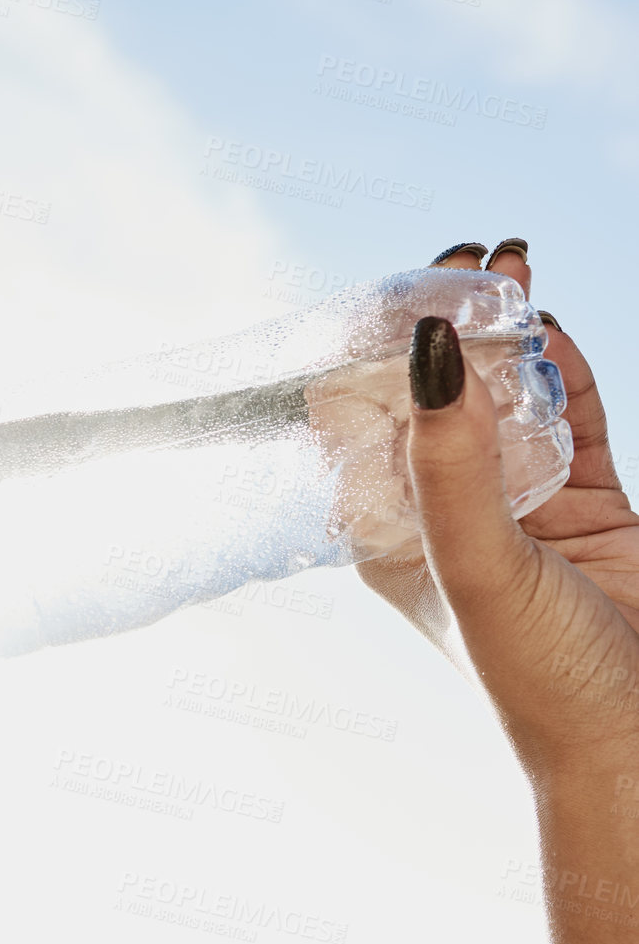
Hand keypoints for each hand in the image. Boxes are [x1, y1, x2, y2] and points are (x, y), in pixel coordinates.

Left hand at [357, 240, 638, 776]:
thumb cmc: (543, 682)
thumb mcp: (480, 567)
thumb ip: (453, 463)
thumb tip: (429, 350)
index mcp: (388, 531)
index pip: (355, 421)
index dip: (366, 351)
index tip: (391, 289)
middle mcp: (443, 510)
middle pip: (430, 396)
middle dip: (440, 326)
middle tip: (459, 261)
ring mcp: (516, 502)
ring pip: (503, 396)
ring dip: (504, 331)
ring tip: (506, 263)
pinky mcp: (587, 501)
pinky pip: (571, 415)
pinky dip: (563, 366)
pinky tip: (552, 319)